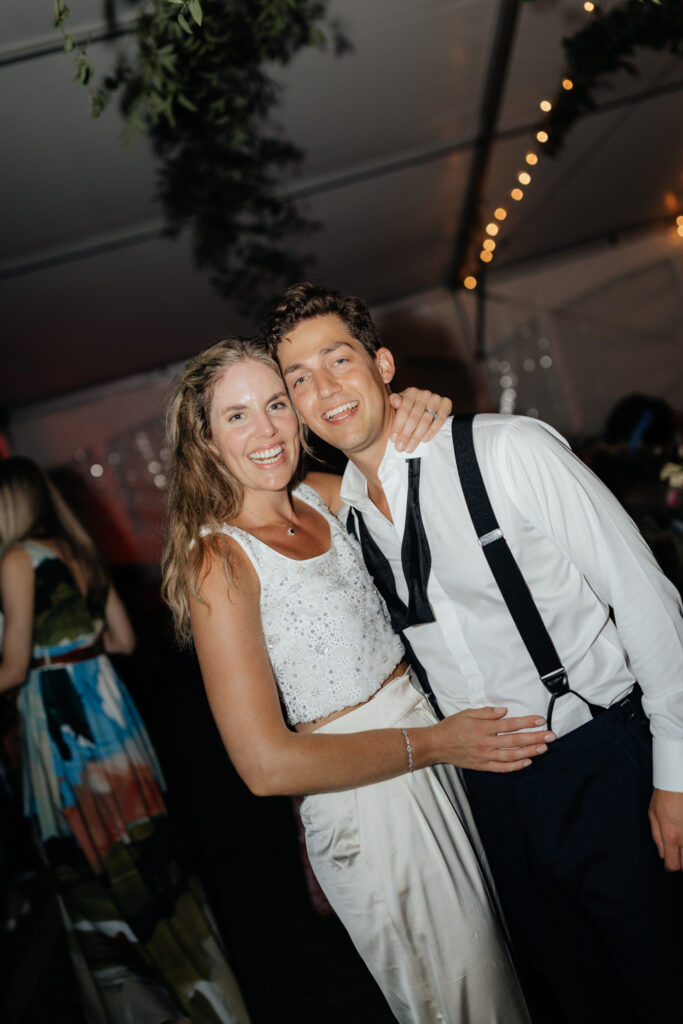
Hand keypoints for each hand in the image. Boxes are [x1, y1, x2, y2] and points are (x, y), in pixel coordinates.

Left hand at [389, 388, 451, 452]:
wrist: (427, 407)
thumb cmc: (410, 408)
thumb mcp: (399, 404)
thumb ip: (394, 401)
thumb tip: (396, 402)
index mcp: (411, 392)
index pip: (404, 409)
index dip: (398, 425)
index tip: (393, 438)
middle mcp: (424, 393)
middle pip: (414, 417)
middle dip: (406, 434)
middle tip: (400, 447)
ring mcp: (436, 398)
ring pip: (425, 420)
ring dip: (416, 436)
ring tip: (409, 447)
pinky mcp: (446, 404)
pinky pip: (440, 420)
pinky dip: (432, 431)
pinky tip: (424, 440)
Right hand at [435, 707, 553, 771]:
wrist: (437, 745)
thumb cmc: (452, 727)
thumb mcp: (467, 713)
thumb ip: (486, 712)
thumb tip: (504, 711)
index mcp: (482, 728)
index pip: (509, 725)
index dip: (526, 722)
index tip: (540, 720)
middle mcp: (486, 743)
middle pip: (515, 741)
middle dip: (534, 738)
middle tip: (550, 736)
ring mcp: (485, 756)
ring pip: (511, 755)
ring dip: (529, 752)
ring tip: (543, 748)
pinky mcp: (483, 766)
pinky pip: (502, 768)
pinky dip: (515, 766)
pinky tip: (527, 762)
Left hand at [649, 788, 682, 870]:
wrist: (678, 781)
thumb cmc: (666, 794)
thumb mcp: (653, 814)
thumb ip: (657, 836)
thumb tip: (661, 853)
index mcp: (671, 836)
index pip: (673, 864)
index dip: (671, 865)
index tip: (670, 862)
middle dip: (682, 861)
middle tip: (678, 853)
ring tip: (680, 842)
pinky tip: (682, 829)